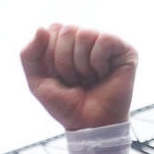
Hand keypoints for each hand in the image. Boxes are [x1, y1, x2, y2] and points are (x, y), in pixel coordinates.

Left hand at [21, 24, 136, 131]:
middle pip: (67, 31)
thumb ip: (29, 55)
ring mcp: (106, 42)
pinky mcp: (124, 50)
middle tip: (75, 80)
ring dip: (81, 65)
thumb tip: (41, 28)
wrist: (88, 125)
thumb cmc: (65, 104)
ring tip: (89, 79)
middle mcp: (86, 38)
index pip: (52, 29)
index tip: (59, 76)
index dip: (50, 56)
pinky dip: (97, 63)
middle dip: (64, 62)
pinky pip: (103, 40)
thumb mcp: (37, 82)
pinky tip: (103, 75)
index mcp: (67, 42)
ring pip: (84, 34)